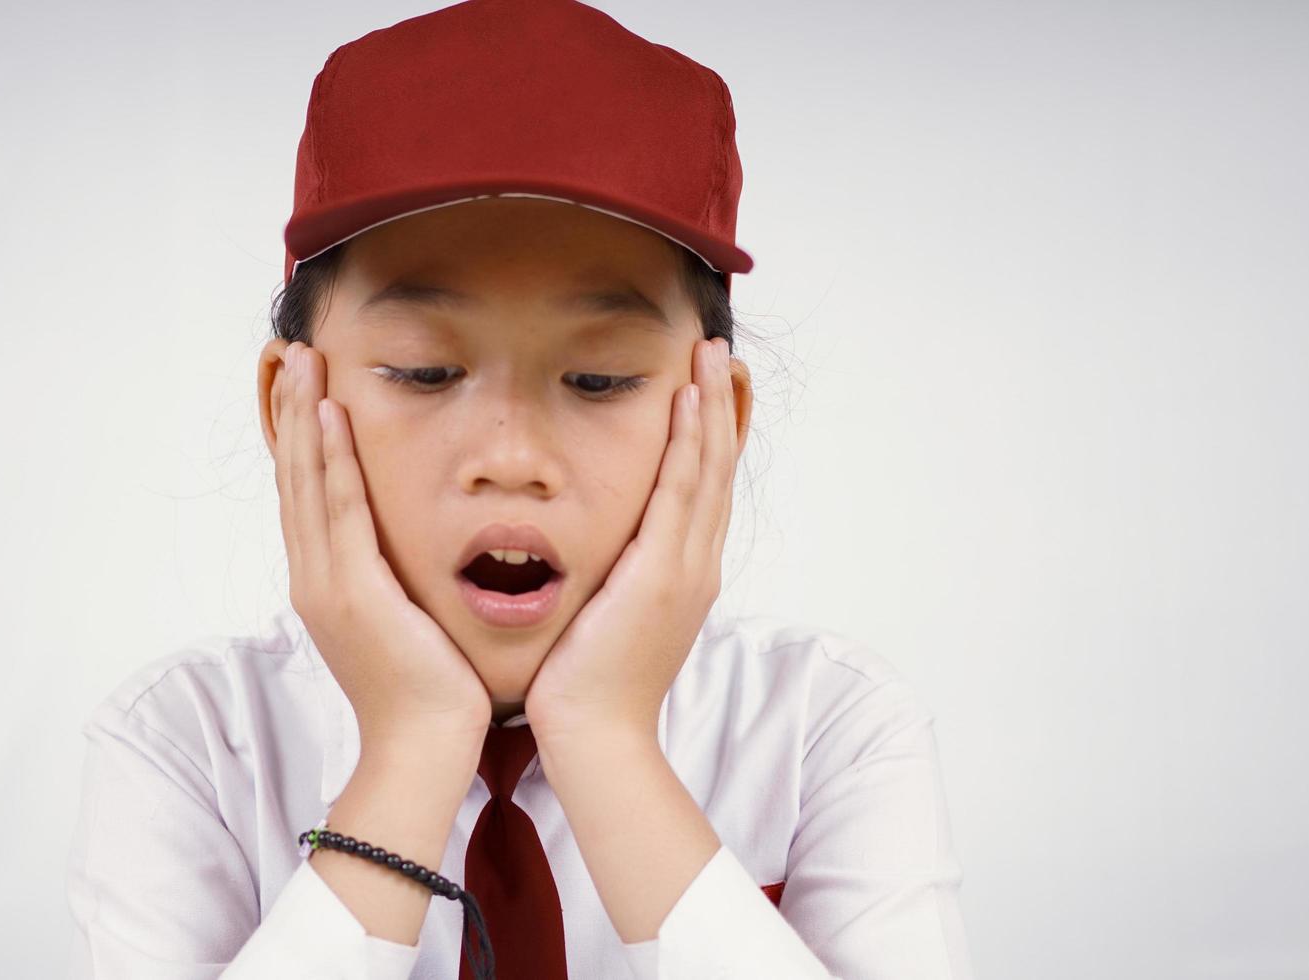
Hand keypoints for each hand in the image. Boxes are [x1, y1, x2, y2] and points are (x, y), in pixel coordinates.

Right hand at [272, 340, 492, 748]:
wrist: (423, 748)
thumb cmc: (428, 693)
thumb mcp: (405, 625)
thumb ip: (396, 585)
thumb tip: (407, 560)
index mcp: (326, 585)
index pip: (307, 496)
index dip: (300, 440)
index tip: (303, 390)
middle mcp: (314, 578)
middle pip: (296, 478)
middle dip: (293, 413)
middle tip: (292, 354)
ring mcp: (326, 583)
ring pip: (309, 482)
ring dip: (305, 418)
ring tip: (303, 363)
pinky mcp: (352, 590)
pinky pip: (340, 509)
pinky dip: (332, 459)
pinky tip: (330, 416)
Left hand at [523, 337, 740, 741]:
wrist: (593, 735)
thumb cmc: (587, 684)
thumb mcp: (608, 617)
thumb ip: (613, 579)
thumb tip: (599, 554)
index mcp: (685, 574)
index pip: (706, 489)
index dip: (714, 434)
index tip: (711, 387)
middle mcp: (697, 564)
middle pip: (719, 469)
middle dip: (722, 406)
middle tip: (719, 351)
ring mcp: (686, 567)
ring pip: (707, 470)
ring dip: (711, 407)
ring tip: (710, 355)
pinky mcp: (661, 572)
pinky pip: (679, 492)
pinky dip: (688, 444)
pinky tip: (686, 402)